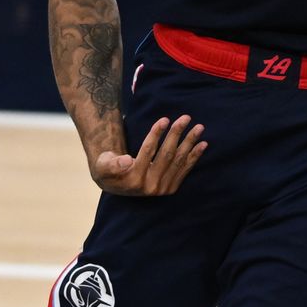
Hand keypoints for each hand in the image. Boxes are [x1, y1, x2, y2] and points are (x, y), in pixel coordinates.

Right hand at [92, 114, 206, 195]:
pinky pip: (184, 170)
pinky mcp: (171, 188)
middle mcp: (151, 187)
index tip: (164, 119)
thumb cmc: (108, 170)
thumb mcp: (103, 166)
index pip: (148, 152)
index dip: (156, 134)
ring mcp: (162, 189)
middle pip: (167, 155)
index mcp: (134, 179)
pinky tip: (203, 144)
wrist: (116, 186)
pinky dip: (194, 157)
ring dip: (189, 143)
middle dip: (177, 134)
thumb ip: (112, 164)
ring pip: (178, 161)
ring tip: (199, 127)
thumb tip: (125, 161)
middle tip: (185, 117)